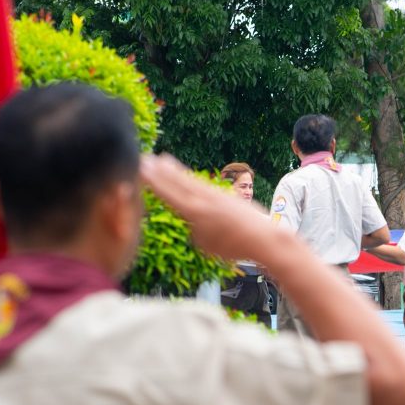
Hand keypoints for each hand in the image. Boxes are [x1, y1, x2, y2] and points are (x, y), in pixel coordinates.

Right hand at [139, 154, 285, 261]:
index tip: (141, 168)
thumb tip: (193, 219)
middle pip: (178, 181)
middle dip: (161, 171)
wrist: (264, 237)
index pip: (169, 192)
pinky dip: (192, 178)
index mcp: (195, 211)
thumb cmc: (234, 246)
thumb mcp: (206, 244)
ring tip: (163, 159)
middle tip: (145, 158)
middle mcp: (203, 198)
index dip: (154, 180)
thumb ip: (195, 228)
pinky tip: (187, 175)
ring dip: (175, 170)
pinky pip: (203, 184)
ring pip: (191, 180)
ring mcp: (215, 195)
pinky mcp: (226, 195)